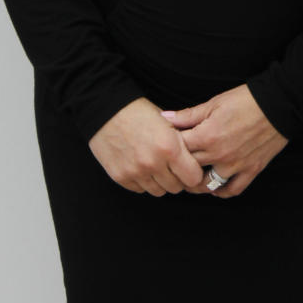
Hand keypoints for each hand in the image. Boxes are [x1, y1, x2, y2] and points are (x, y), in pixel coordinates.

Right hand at [88, 97, 204, 195]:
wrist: (106, 111)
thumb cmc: (139, 112)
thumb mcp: (167, 122)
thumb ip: (182, 143)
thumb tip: (197, 159)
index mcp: (169, 147)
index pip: (193, 177)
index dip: (194, 173)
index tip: (190, 167)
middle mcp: (153, 163)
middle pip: (176, 188)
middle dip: (178, 179)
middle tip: (173, 167)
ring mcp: (136, 172)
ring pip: (158, 191)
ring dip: (160, 182)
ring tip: (156, 166)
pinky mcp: (121, 177)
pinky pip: (140, 189)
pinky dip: (143, 181)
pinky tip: (141, 166)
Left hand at [162, 86, 287, 199]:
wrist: (279, 104)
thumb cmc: (246, 100)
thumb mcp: (215, 103)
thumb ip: (188, 115)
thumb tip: (164, 117)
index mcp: (207, 136)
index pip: (177, 149)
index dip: (169, 147)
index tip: (167, 144)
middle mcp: (219, 155)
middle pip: (188, 169)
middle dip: (179, 165)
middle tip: (175, 162)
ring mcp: (235, 165)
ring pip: (207, 185)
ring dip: (197, 182)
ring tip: (192, 175)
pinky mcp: (251, 170)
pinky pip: (232, 190)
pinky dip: (221, 191)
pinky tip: (214, 186)